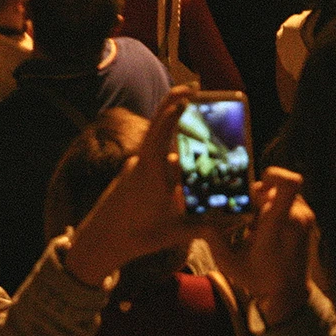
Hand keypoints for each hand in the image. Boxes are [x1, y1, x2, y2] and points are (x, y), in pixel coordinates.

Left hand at [64, 90, 199, 286]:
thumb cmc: (135, 236)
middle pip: (161, 128)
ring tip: (203, 156)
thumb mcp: (177, 232)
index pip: (162, 127)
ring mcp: (134, 167)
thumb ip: (208, 225)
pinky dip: (168, 165)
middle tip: (196, 95)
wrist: (98, 243)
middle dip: (176, 107)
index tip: (190, 92)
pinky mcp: (131, 176)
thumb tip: (237, 220)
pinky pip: (154, 163)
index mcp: (151, 168)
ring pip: (161, 150)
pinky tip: (182, 182)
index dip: (175, 106)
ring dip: (178, 147)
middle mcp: (141, 162)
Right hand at [206, 166, 314, 326]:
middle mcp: (297, 215)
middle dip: (256, 197)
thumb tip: (200, 217)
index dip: (273, 174)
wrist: (289, 293)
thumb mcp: (229, 262)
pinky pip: (288, 200)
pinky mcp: (307, 218)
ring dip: (265, 202)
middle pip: (274, 187)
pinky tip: (263, 227)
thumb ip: (213, 237)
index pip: (289, 183)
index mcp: (279, 223)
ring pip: (280, 192)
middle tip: (245, 218)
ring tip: (254, 225)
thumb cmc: (258, 279)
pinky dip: (274, 207)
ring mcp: (305, 216)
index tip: (253, 186)